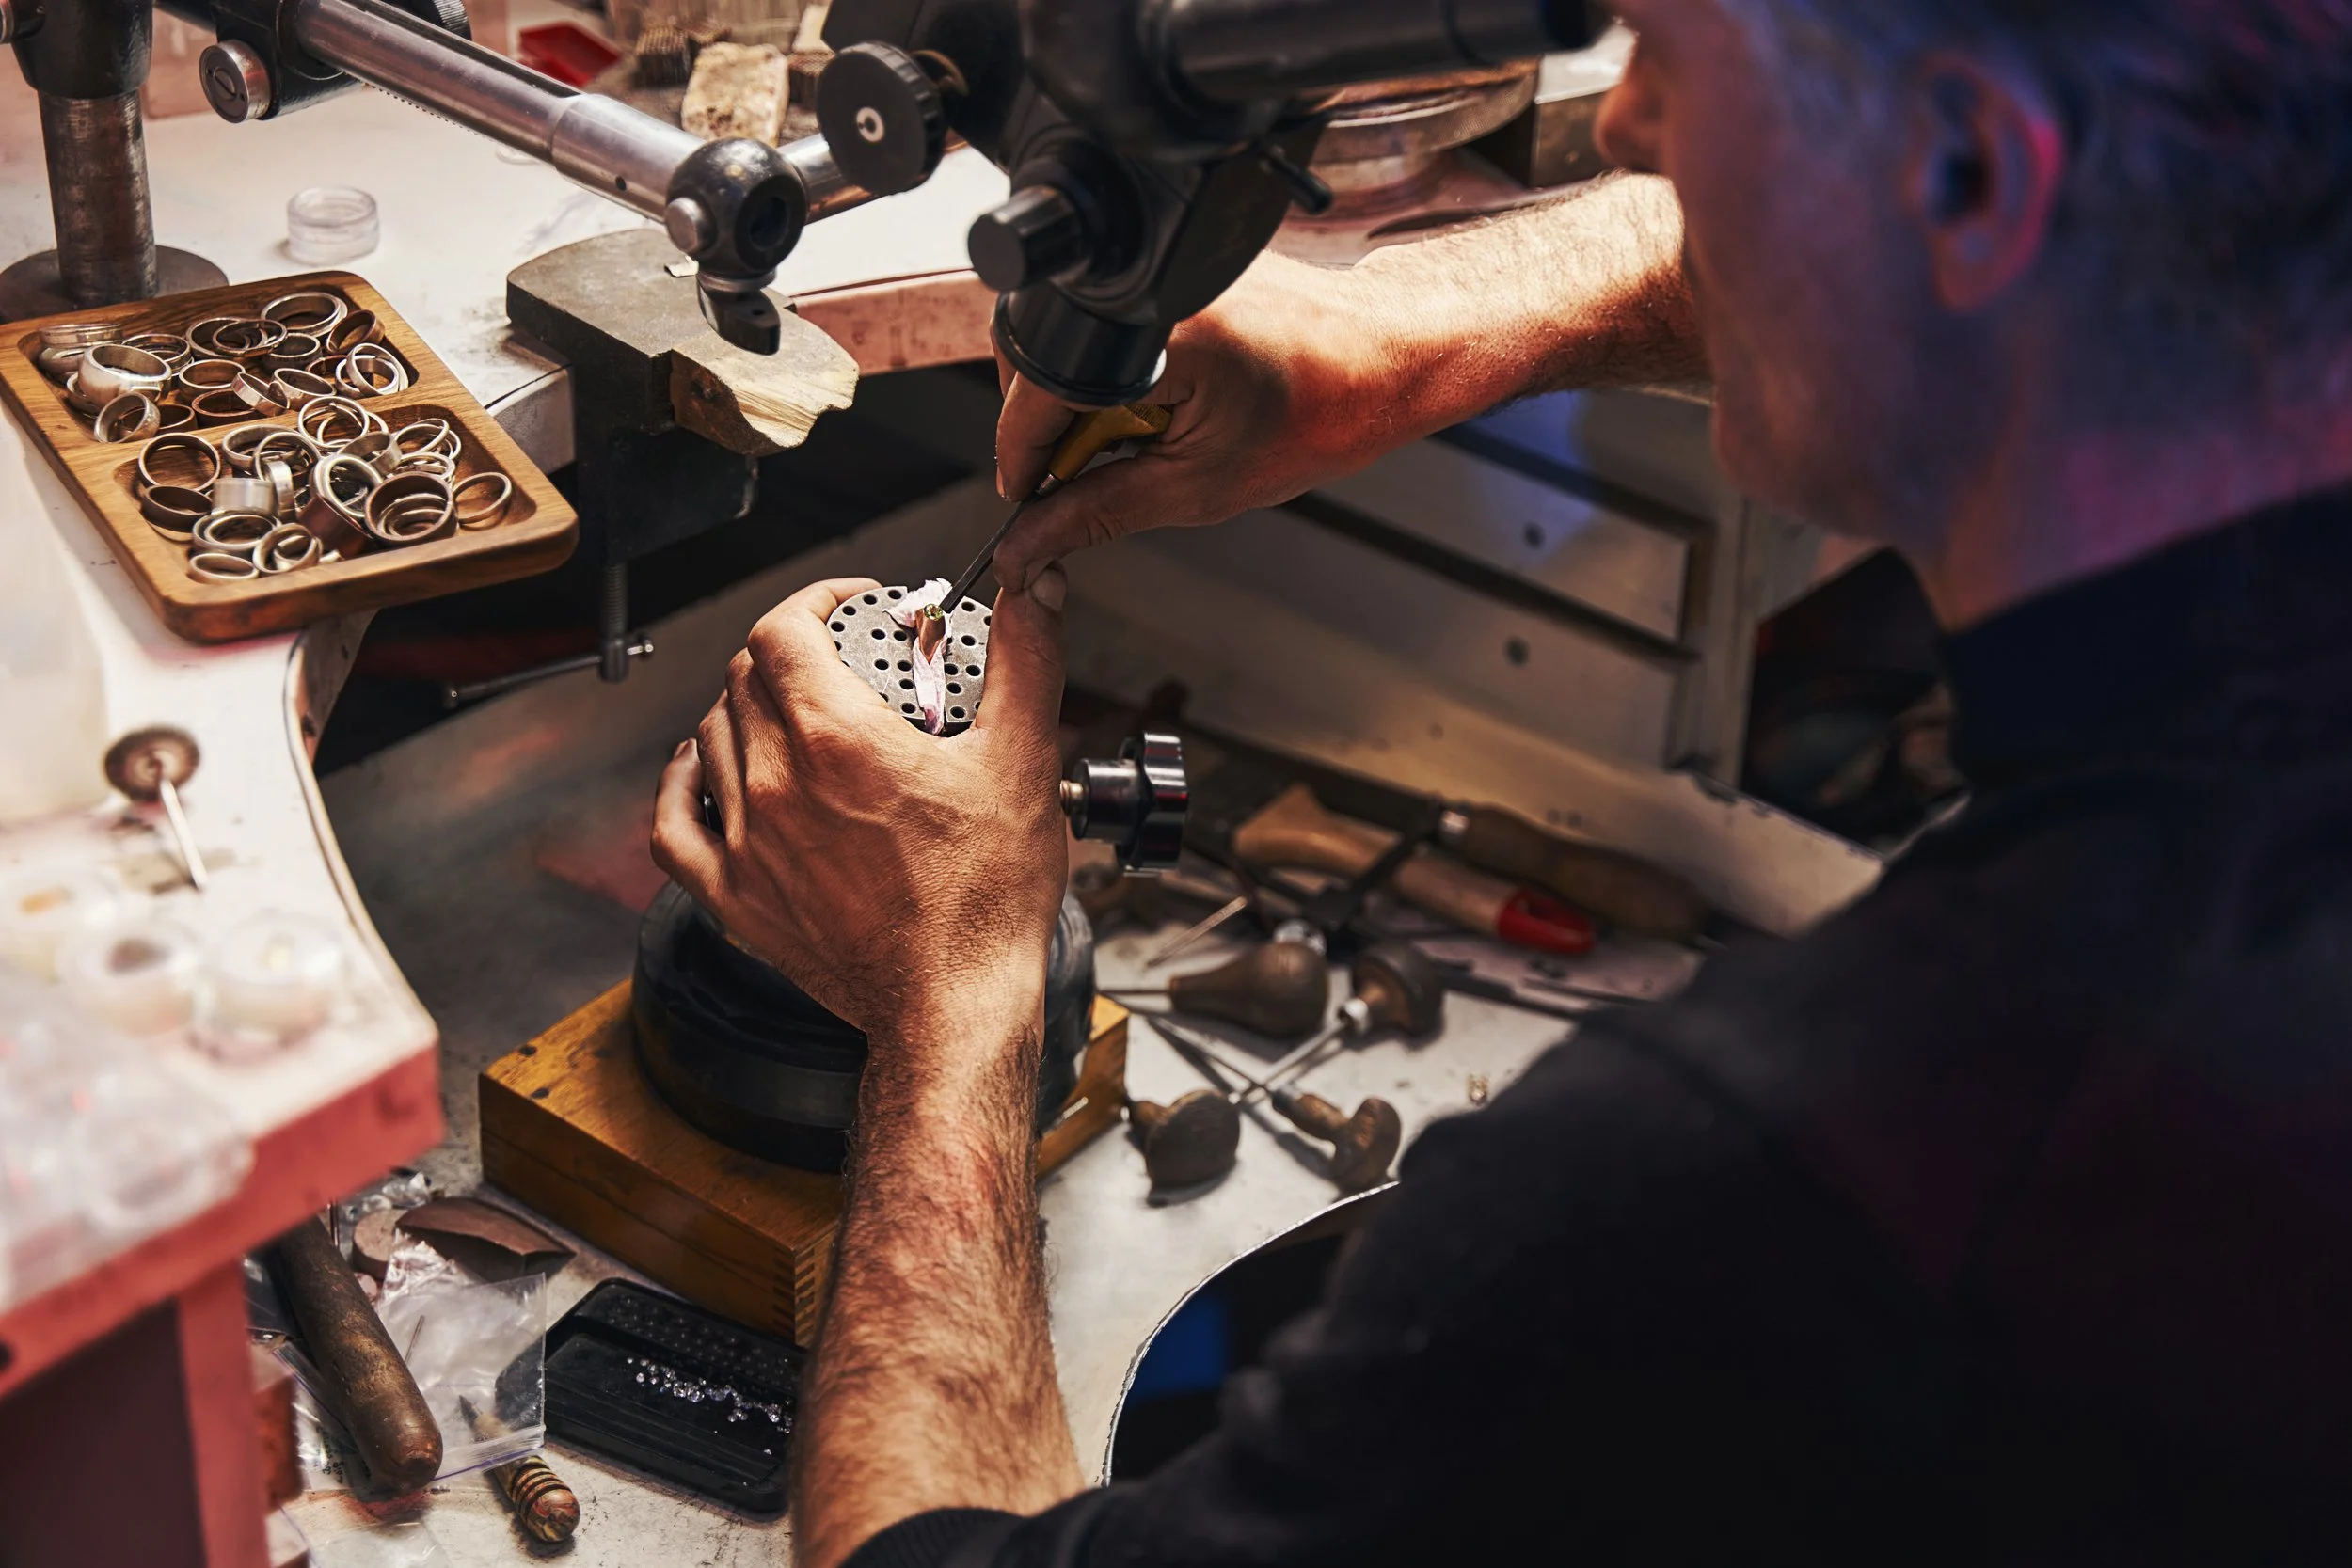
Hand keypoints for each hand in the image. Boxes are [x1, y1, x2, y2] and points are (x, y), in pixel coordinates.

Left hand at [650, 571, 1071, 1052]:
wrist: (953, 1006)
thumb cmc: (986, 901)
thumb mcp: (1023, 762)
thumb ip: (1026, 659)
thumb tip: (1031, 589)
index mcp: (837, 739)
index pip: (784, 628)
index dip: (818, 601)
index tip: (855, 610)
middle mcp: (777, 782)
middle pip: (748, 674)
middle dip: (798, 650)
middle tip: (851, 664)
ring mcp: (748, 841)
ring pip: (714, 734)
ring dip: (752, 707)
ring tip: (802, 715)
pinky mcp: (735, 896)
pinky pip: (675, 823)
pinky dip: (686, 783)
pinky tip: (709, 769)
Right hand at [990, 249, 1412, 593]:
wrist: (1386, 361)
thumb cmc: (1319, 415)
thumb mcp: (1194, 488)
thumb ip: (1095, 515)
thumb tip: (1026, 544)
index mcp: (1157, 338)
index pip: (1035, 397)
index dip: (1022, 459)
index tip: (1026, 500)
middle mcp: (1152, 291)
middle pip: (1038, 360)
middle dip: (1053, 427)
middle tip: (1089, 478)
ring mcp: (1162, 274)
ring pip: (1072, 344)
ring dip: (1087, 401)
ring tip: (1146, 438)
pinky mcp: (1175, 272)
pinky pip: (1113, 327)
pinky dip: (1121, 375)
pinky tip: (1167, 402)